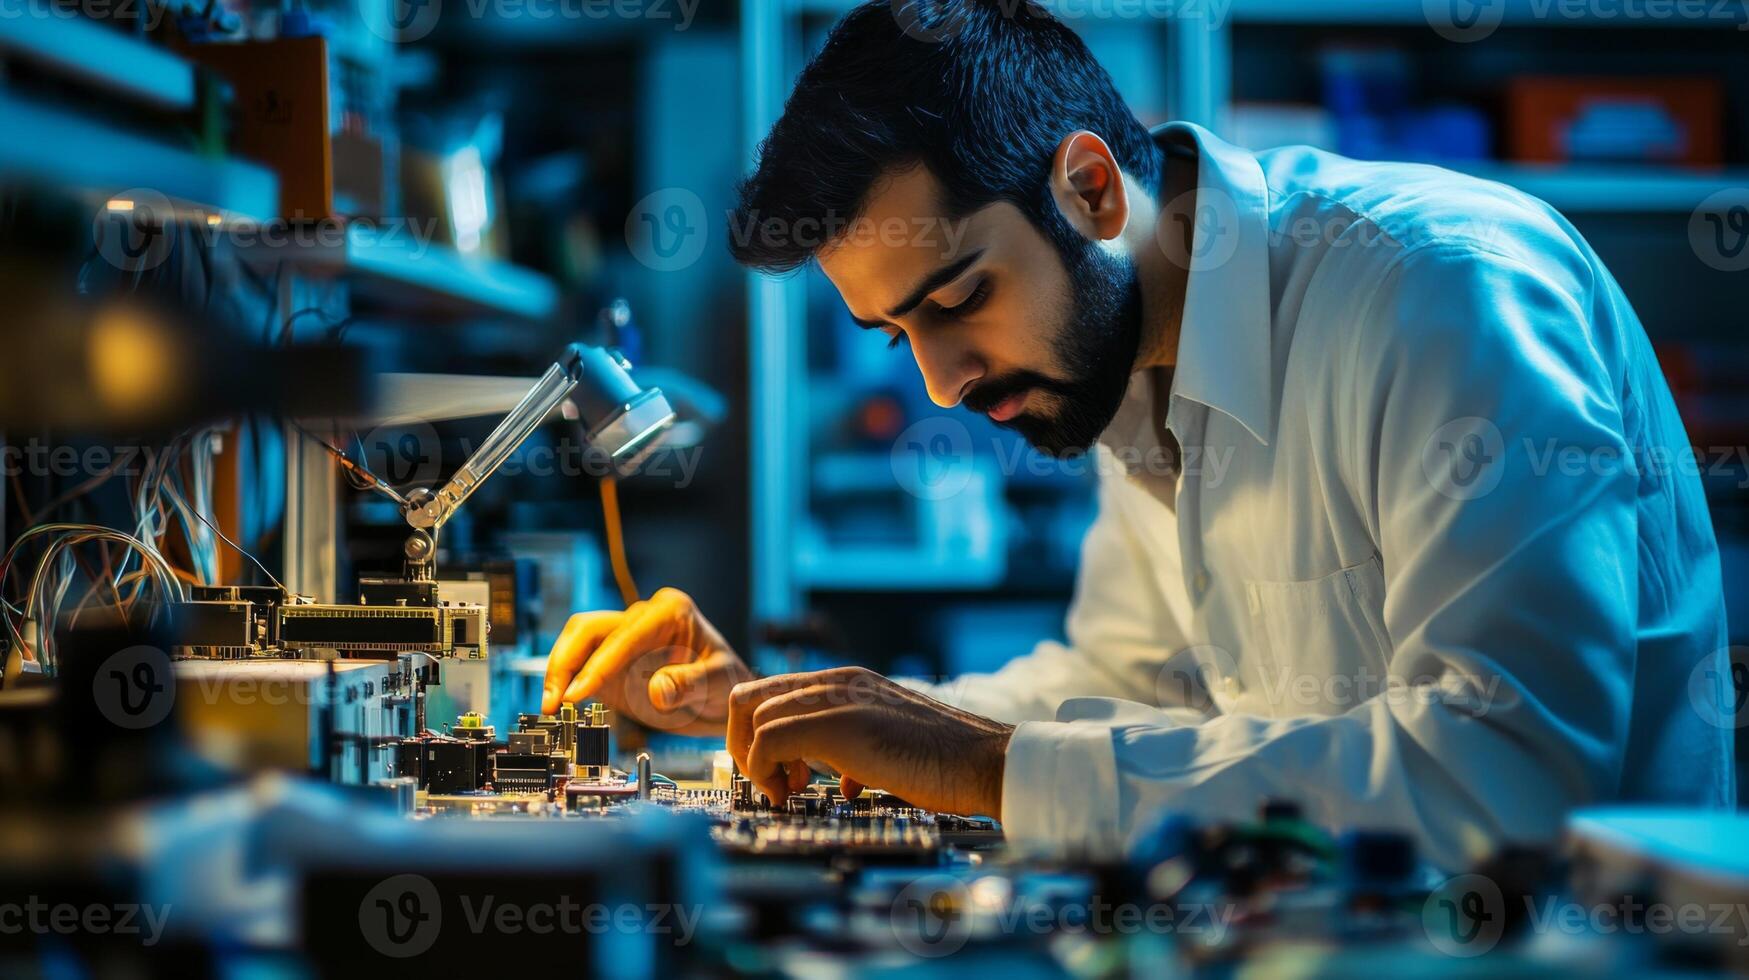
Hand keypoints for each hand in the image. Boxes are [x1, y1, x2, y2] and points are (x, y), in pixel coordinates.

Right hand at [541, 588, 752, 734]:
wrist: (724, 697)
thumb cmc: (727, 681)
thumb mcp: (720, 682)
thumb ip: (691, 683)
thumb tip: (657, 689)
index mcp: (670, 610)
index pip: (624, 634)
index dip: (598, 665)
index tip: (579, 692)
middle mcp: (642, 617)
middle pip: (588, 629)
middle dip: (565, 662)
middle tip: (555, 700)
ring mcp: (623, 637)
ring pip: (576, 642)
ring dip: (558, 671)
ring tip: (550, 706)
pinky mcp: (611, 660)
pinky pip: (579, 664)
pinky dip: (564, 682)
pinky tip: (557, 704)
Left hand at [726, 667, 1012, 818]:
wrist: (983, 761)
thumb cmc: (944, 761)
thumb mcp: (888, 743)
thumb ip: (859, 748)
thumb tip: (842, 779)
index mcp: (847, 682)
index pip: (772, 692)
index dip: (758, 735)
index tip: (778, 772)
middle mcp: (838, 681)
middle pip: (749, 696)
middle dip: (743, 745)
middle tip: (771, 781)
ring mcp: (837, 698)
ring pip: (754, 716)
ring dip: (758, 763)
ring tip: (789, 792)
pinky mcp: (838, 724)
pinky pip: (770, 740)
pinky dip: (767, 773)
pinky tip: (794, 796)